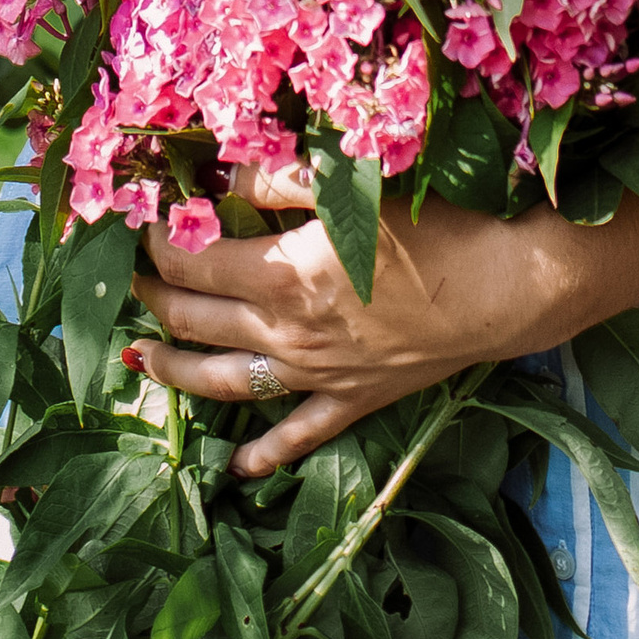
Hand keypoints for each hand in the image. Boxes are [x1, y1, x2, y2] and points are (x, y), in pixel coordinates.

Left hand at [127, 166, 579, 476]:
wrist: (509, 287)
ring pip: (227, 383)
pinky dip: (265, 452)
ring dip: (177, 374)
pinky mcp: (355, 399)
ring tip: (140, 363)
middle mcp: (290, 333)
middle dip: (153, 299)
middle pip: (197, 320)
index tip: (140, 217)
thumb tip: (222, 173)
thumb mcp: (358, 185)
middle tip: (128, 279)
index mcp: (286, 275)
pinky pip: (299, 434)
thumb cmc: (439, 224)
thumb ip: (282, 178)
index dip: (158, 239)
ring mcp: (320, 374)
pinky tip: (239, 465)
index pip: (194, 259)